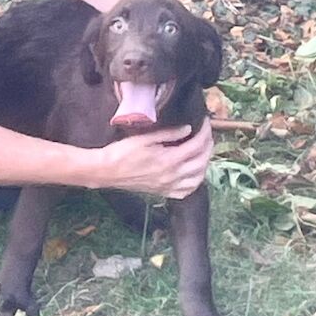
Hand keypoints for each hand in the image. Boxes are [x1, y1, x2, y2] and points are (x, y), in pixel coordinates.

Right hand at [99, 118, 213, 198]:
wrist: (107, 171)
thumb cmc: (122, 152)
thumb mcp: (145, 138)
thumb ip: (168, 134)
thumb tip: (187, 129)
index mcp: (169, 160)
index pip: (196, 145)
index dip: (204, 132)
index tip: (205, 123)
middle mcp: (172, 176)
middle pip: (201, 161)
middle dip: (208, 146)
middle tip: (207, 134)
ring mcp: (168, 186)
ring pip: (198, 178)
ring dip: (205, 164)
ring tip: (203, 151)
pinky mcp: (162, 192)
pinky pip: (186, 191)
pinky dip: (195, 182)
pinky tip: (193, 173)